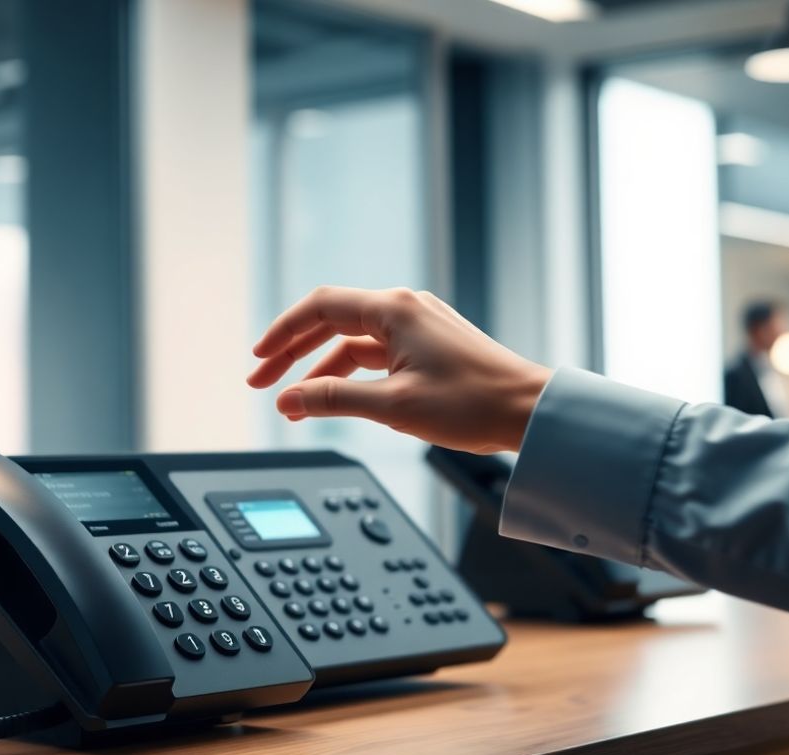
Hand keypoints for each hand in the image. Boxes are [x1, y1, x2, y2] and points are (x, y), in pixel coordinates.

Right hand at [247, 286, 551, 453]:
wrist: (530, 411)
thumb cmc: (472, 404)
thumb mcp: (392, 406)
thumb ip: (334, 400)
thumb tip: (288, 400)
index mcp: (394, 310)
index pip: (320, 308)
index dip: (282, 333)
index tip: (258, 359)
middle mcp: (404, 308)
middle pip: (331, 321)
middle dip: (293, 352)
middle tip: (261, 381)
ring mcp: (419, 325)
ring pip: (354, 342)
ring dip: (321, 369)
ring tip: (295, 403)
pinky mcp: (429, 345)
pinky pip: (377, 353)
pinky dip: (351, 374)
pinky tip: (337, 398)